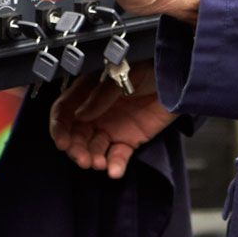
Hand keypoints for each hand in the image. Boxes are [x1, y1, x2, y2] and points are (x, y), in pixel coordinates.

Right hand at [49, 62, 175, 178]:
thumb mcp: (122, 74)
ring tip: (98, 164)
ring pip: (94, 149)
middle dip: (75, 150)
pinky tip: (114, 171)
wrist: (178, 75)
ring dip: (92, 159)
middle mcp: (96, 112)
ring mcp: (112, 127)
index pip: (64, 112)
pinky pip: (118, 156)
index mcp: (88, 92)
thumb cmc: (149, 65)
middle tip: (82, 159)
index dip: (59, 128)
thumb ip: (101, 94)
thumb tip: (80, 115)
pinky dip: (115, 166)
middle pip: (76, 135)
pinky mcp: (130, 139)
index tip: (61, 142)